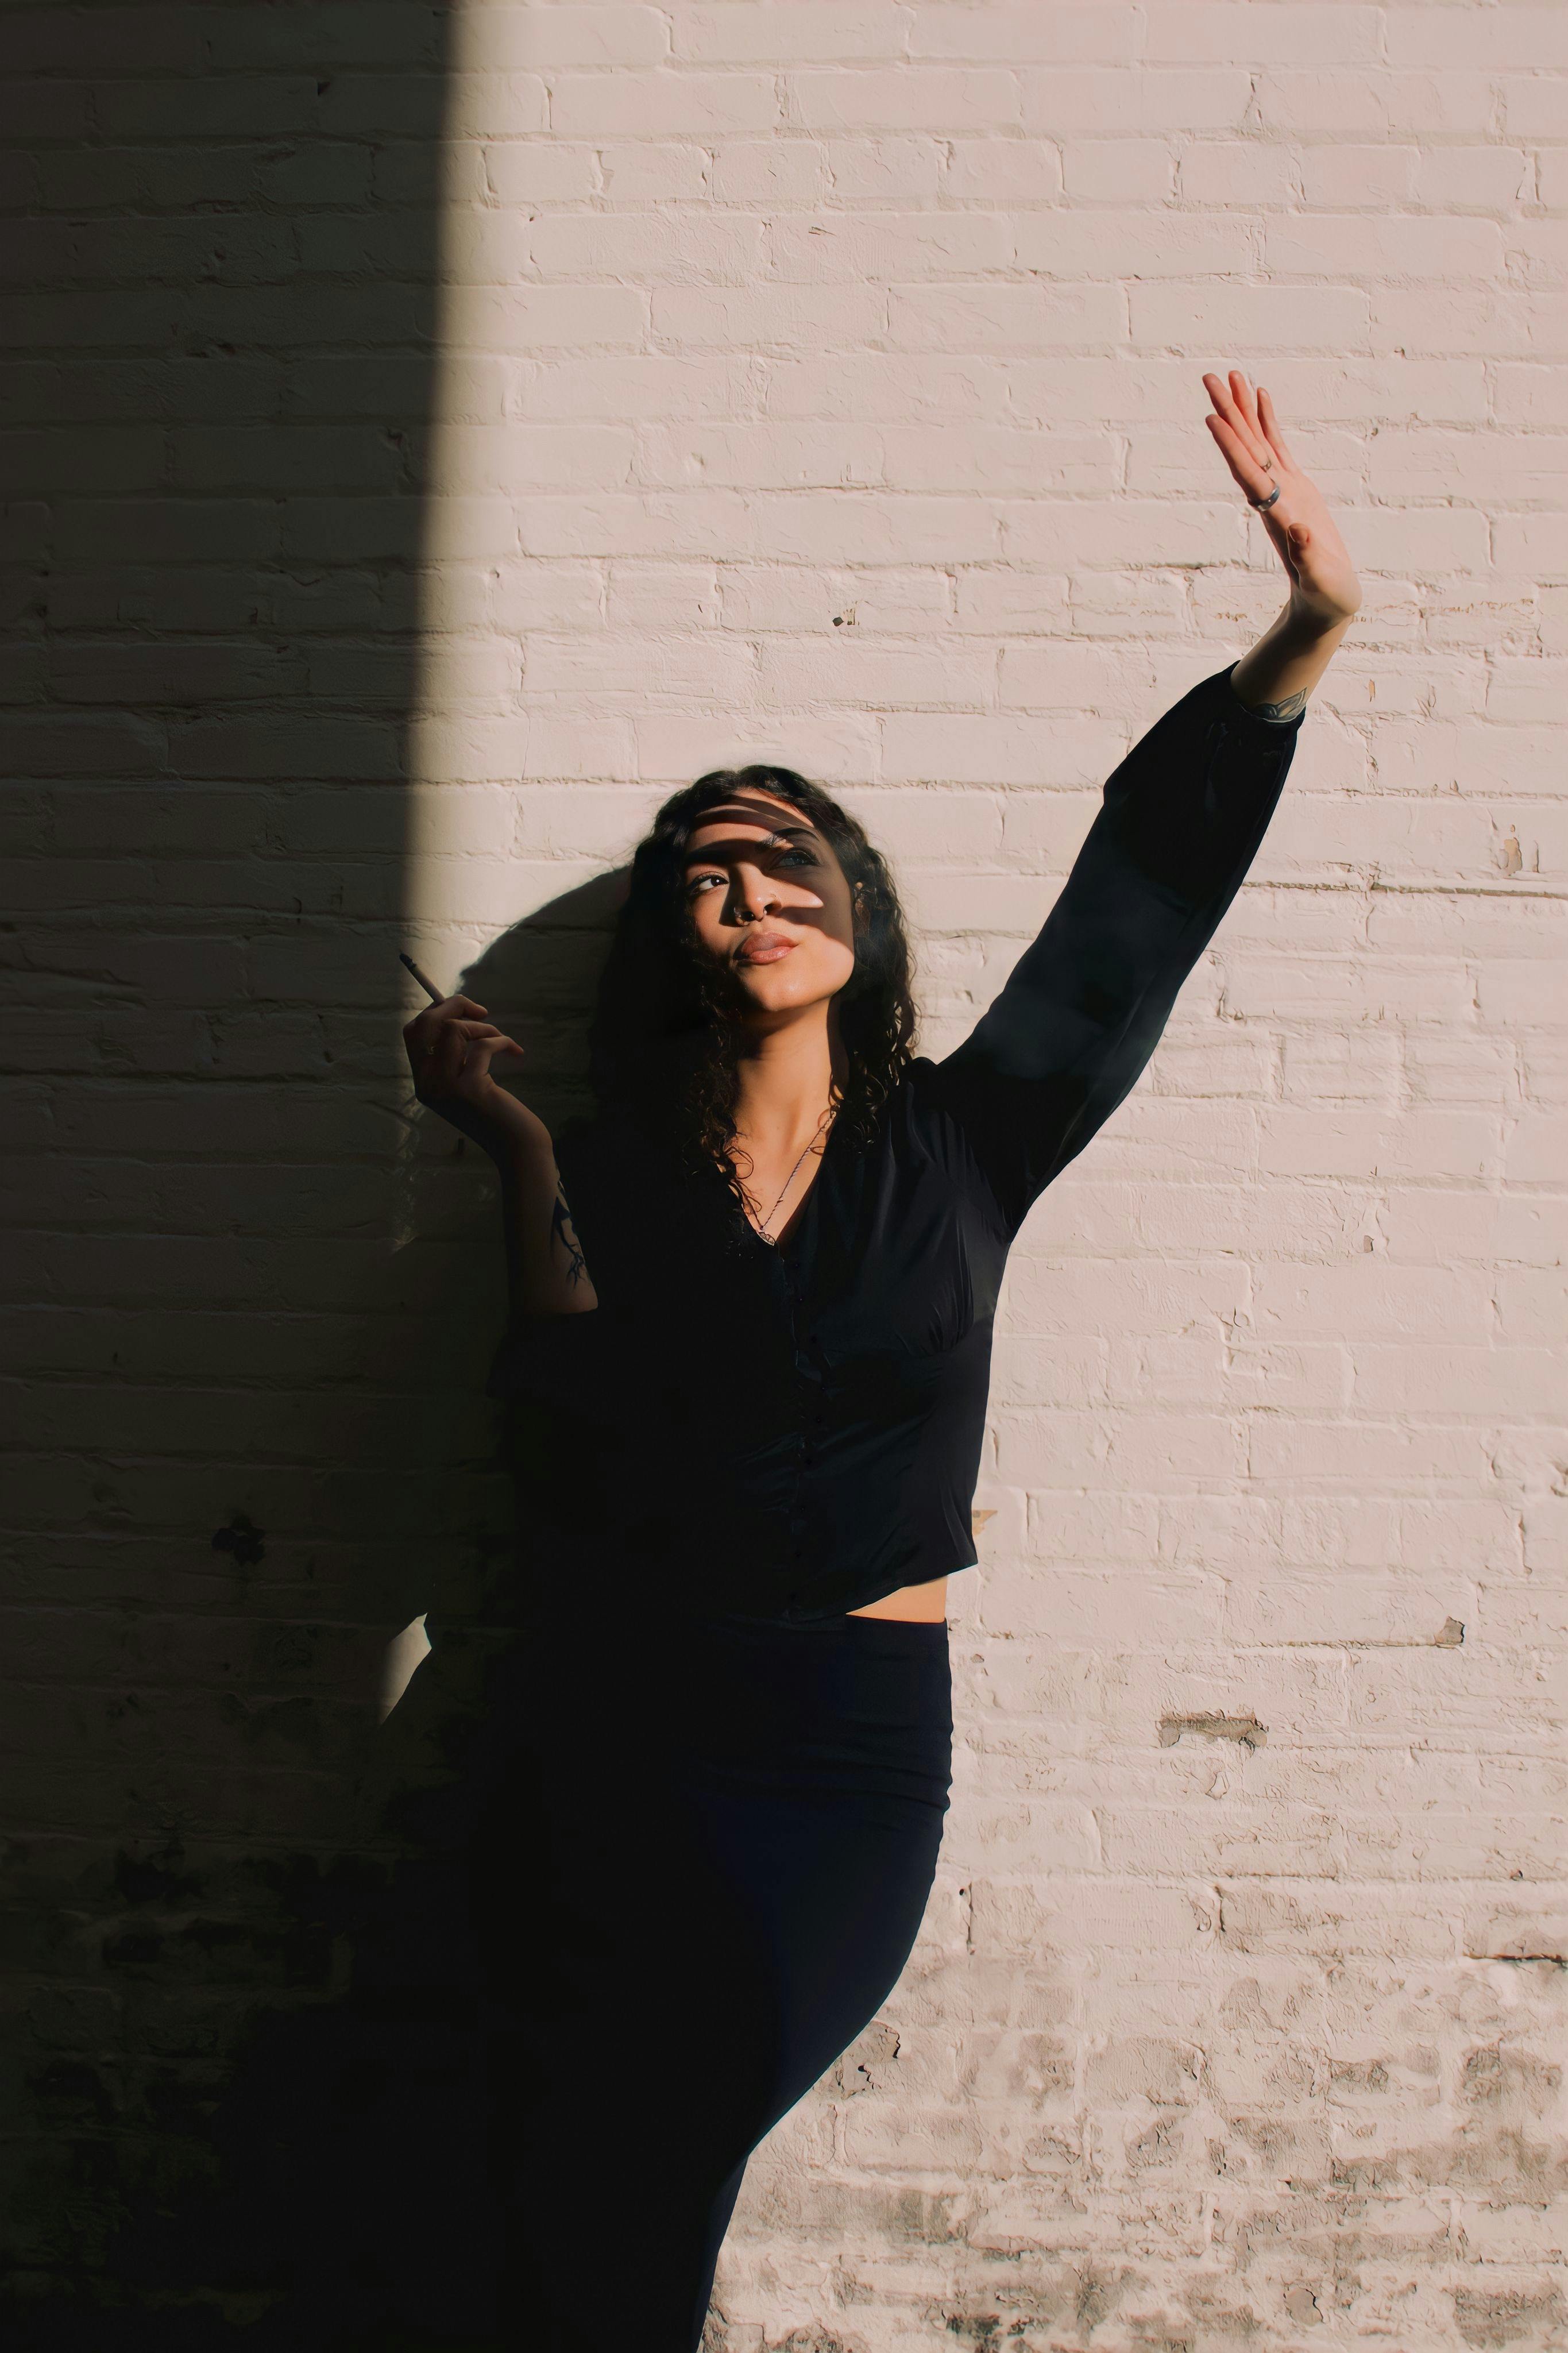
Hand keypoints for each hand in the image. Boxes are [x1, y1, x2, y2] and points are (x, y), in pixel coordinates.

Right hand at [402, 994, 544, 1160]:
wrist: (517, 1148)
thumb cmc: (497, 1113)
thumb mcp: (467, 1084)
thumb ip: (455, 1058)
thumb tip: (459, 1015)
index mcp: (424, 1082)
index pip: (413, 1032)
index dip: (436, 1012)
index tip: (463, 1012)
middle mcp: (428, 1084)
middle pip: (426, 1023)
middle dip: (455, 1005)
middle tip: (481, 1011)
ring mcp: (445, 1087)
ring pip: (452, 1029)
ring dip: (483, 1026)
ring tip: (501, 1039)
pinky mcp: (469, 1089)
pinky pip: (483, 1046)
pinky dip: (502, 1041)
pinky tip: (515, 1052)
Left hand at [1203, 368, 1360, 632]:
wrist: (1324, 604)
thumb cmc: (1325, 595)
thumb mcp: (1321, 580)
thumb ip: (1309, 558)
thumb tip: (1297, 530)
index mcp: (1277, 516)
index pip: (1249, 475)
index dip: (1232, 447)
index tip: (1212, 418)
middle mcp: (1272, 498)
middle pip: (1246, 450)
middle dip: (1228, 414)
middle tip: (1210, 377)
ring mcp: (1283, 491)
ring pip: (1258, 443)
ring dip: (1243, 410)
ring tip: (1232, 374)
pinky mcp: (1297, 489)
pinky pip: (1278, 448)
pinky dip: (1268, 422)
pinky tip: (1260, 397)